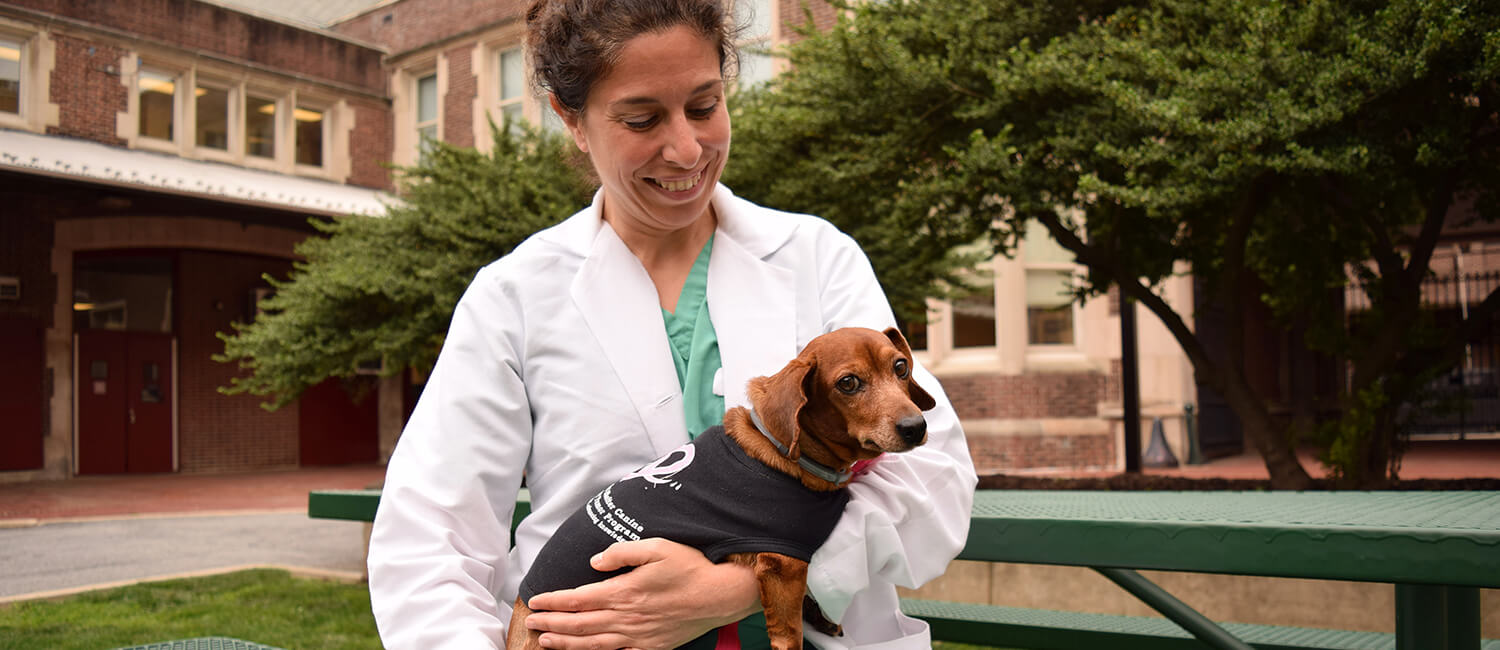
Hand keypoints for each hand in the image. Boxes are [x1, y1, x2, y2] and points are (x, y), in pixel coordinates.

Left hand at [523, 538, 760, 648]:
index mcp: (625, 591)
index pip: (578, 599)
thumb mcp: (657, 547)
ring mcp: (637, 636)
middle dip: (552, 624)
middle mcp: (627, 617)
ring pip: (592, 644)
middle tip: (531, 623)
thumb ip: (622, 552)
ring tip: (545, 641)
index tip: (536, 601)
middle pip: (579, 624)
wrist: (720, 595)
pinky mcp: (650, 647)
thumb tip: (594, 561)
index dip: (554, 601)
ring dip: (565, 643)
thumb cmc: (690, 568)